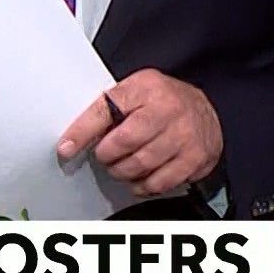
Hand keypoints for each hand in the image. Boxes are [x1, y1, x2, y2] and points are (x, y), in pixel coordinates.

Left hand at [58, 68, 223, 196]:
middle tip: (106, 155)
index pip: (106, 109)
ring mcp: (184, 134)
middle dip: (107, 155)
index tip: (66, 148)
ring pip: (139, 166)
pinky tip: (141, 176)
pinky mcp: (194, 157)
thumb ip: (110, 109)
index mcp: (147, 86)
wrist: (207, 112)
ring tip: (122, 166)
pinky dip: (142, 185)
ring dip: (122, 172)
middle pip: (123, 142)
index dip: (82, 131)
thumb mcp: (137, 91)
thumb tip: (74, 138)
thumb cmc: (164, 102)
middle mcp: (168, 108)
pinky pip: (158, 182)